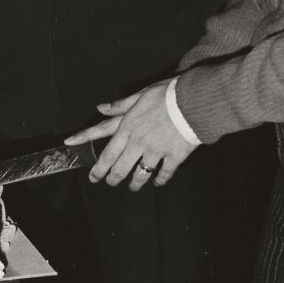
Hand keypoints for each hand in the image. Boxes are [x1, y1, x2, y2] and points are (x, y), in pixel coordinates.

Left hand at [64, 79, 197, 191]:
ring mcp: (157, 152)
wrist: (193, 100)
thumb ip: (120, 105)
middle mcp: (139, 143)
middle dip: (112, 179)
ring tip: (132, 188)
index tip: (90, 176)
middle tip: (108, 183)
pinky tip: (158, 183)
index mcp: (128, 127)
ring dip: (134, 184)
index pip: (108, 152)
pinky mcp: (174, 157)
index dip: (98, 166)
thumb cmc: (166, 94)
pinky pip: (164, 174)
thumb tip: (100, 108)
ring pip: (140, 175)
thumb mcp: (140, 95)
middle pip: (121, 168)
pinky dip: (160, 180)